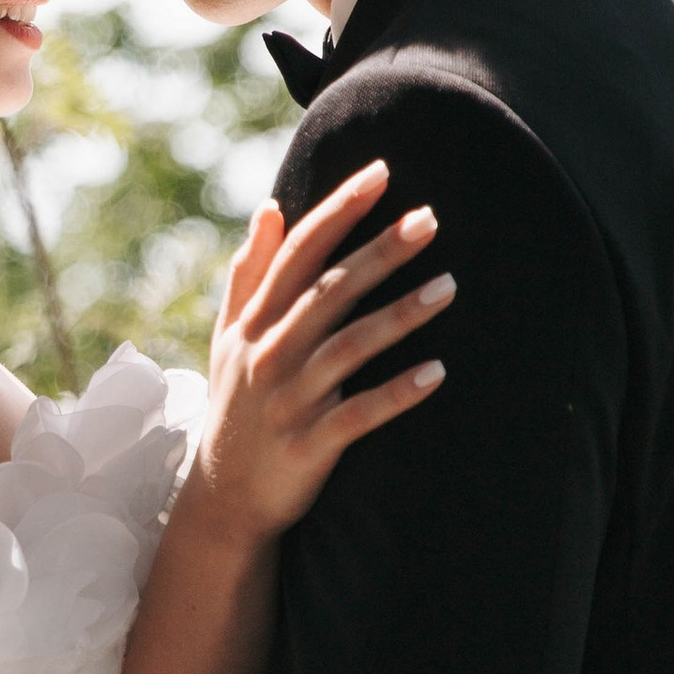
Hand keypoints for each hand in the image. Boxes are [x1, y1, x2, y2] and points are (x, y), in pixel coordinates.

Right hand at [184, 162, 450, 545]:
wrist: (223, 499)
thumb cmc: (236, 406)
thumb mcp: (230, 337)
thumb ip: (250, 273)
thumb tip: (270, 208)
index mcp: (254, 322)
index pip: (298, 253)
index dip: (338, 212)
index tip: (380, 174)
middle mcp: (269, 354)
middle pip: (329, 292)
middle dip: (379, 252)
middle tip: (429, 218)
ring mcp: (289, 400)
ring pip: (350, 348)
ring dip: (400, 315)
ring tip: (450, 287)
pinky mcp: (308, 444)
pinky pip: (359, 415)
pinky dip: (397, 393)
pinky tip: (438, 372)